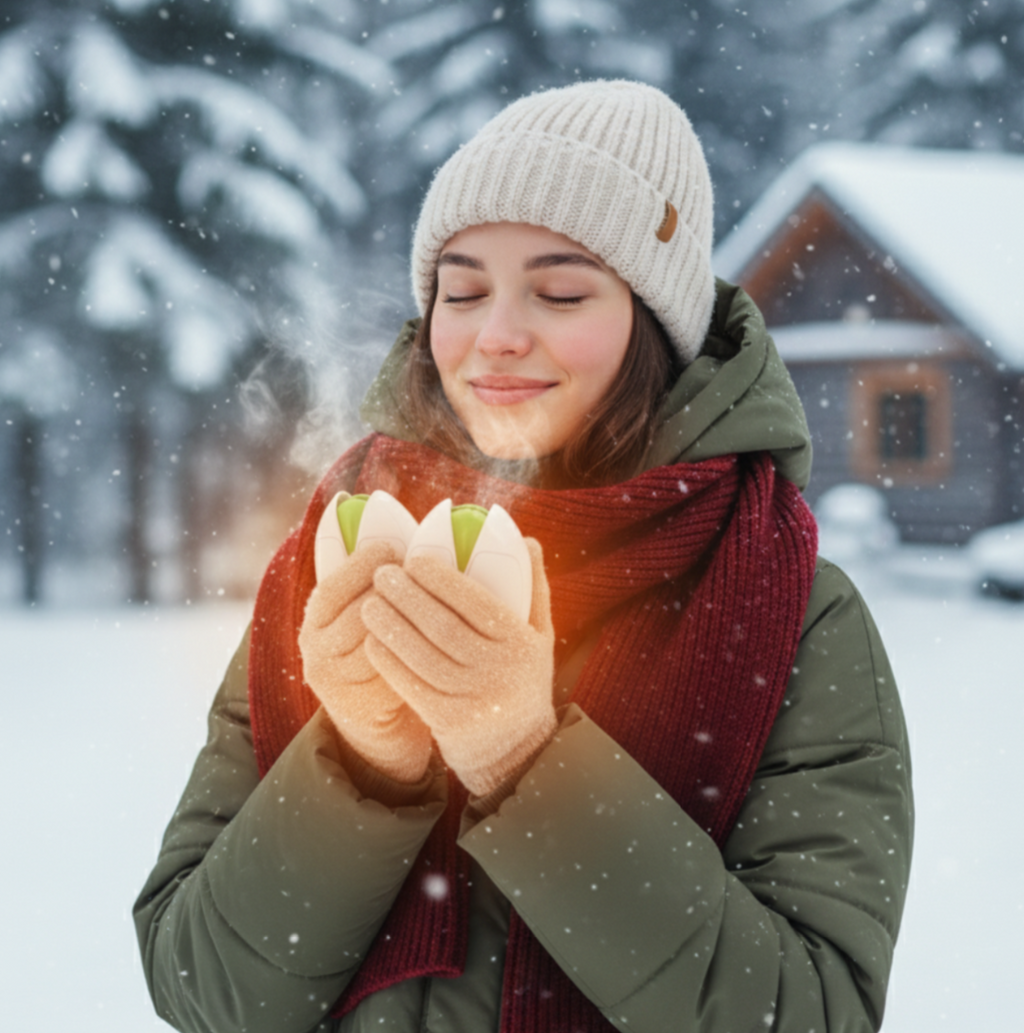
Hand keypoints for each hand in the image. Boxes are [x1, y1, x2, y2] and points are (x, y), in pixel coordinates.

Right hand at [298, 539, 432, 783]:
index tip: (394, 547)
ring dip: (405, 621)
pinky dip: (409, 656)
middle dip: (391, 591)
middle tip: (420, 576)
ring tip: (433, 604)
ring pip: (373, 642)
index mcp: (316, 616)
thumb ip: (375, 582)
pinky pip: (386, 675)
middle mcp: (315, 646)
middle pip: (356, 614)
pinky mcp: (354, 703)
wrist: (372, 710)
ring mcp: (332, 677)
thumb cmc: (378, 644)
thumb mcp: (364, 610)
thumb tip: (404, 533)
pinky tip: (432, 641)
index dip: (362, 564)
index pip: (333, 587)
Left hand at [362, 538, 556, 796]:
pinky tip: (373, 640)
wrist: (518, 749)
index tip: (413, 558)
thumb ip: (534, 590)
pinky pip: (410, 683)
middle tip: (382, 574)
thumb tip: (529, 541)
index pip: (475, 602)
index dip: (440, 579)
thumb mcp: (539, 637)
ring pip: (421, 654)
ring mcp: (471, 697)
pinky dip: (388, 660)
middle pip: (442, 626)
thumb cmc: (523, 679)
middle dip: (406, 596)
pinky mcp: (447, 720)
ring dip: (390, 625)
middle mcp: (498, 670)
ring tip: (370, 602)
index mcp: (520, 642)